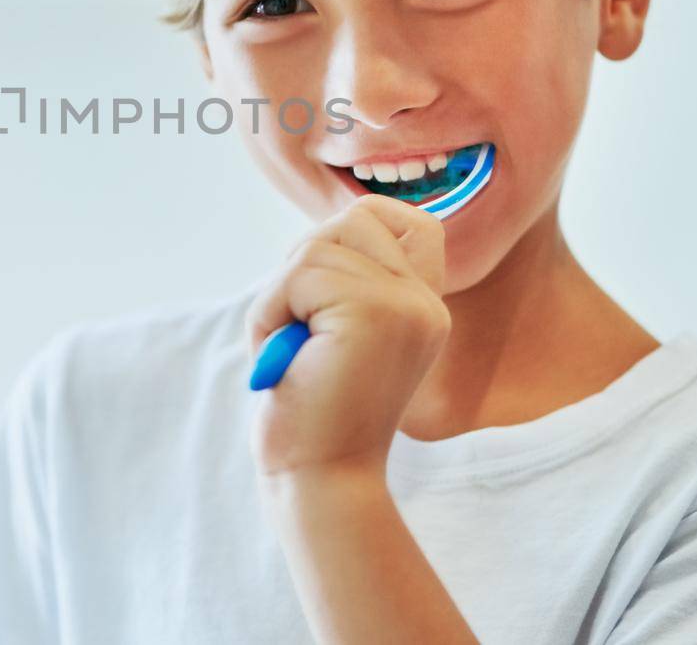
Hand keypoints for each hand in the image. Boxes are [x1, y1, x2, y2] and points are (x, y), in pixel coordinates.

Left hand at [246, 194, 449, 478]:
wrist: (319, 477)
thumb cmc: (311, 409)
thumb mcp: (335, 331)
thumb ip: (344, 279)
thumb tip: (330, 224)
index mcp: (422, 307)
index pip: (413, 221)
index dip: (359, 227)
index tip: (323, 283)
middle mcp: (425, 303)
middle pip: (355, 219)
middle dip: (304, 263)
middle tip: (297, 326)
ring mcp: (406, 306)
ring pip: (316, 248)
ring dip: (280, 296)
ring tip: (290, 347)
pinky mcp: (376, 314)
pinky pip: (299, 275)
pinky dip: (272, 312)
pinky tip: (286, 356)